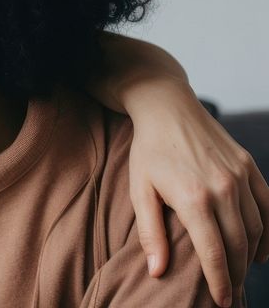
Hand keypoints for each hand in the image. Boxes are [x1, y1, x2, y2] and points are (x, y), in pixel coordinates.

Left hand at [127, 82, 268, 307]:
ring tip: (240, 273)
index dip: (220, 283)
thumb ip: (150, 232)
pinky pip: (268, 207)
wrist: (166, 106)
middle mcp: (222, 188)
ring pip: (256, 230)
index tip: (222, 302)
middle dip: (237, 276)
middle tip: (231, 294)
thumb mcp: (139, 189)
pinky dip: (268, 232)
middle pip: (239, 246)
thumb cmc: (149, 150)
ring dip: (252, 257)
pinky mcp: (249, 166)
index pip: (215, 254)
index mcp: (193, 198)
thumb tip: (157, 271)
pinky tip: (260, 249)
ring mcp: (240, 176)